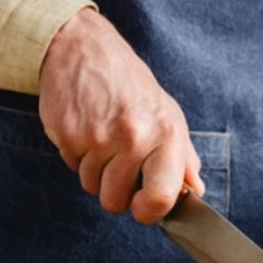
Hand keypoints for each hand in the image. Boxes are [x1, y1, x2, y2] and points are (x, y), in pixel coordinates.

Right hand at [38, 8, 203, 223]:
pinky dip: (77, 156)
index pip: (161, 198)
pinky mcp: (68, 135)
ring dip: (95, 172)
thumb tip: (195, 191)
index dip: (149, 213)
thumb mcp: (167, 113)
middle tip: (118, 162)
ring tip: (102, 139)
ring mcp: (97, 137)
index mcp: (165, 133)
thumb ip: (183, 157)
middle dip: (115, 191)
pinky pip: (72, 168)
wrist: (83, 48)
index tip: (143, 207)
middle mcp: (133, 137)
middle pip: (116, 202)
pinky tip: (85, 130)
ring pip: (92, 187)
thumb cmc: (129, 84)